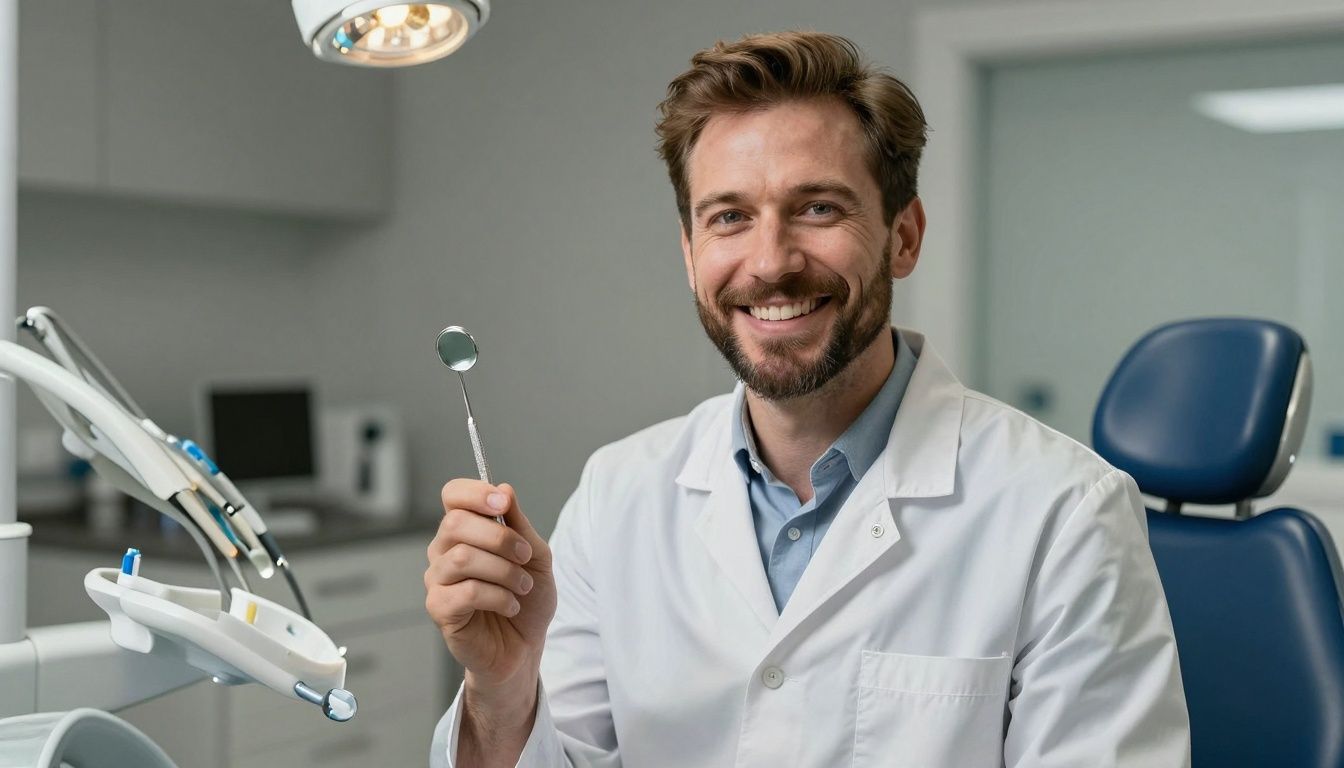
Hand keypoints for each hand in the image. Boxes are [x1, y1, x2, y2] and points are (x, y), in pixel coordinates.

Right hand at [425, 480, 555, 707]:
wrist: (525, 647)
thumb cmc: (527, 600)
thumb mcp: (535, 556)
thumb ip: (519, 524)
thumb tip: (504, 489)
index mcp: (465, 531)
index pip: (453, 495)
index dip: (474, 492)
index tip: (503, 502)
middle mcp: (444, 551)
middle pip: (455, 523)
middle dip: (500, 538)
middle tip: (525, 557)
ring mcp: (438, 580)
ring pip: (461, 558)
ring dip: (503, 570)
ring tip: (522, 586)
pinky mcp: (439, 609)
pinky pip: (465, 592)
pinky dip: (497, 596)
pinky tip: (510, 605)